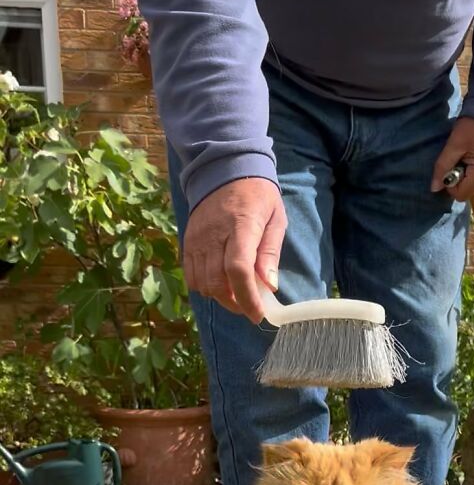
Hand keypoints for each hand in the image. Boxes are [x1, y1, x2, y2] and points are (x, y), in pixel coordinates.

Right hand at [183, 178, 286, 322]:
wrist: (224, 170)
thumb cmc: (257, 196)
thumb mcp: (275, 219)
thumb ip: (270, 253)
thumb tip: (269, 286)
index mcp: (241, 226)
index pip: (238, 270)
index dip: (247, 298)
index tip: (258, 314)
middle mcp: (214, 234)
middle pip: (217, 282)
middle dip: (235, 303)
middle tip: (250, 306)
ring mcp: (197, 238)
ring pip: (202, 283)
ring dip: (220, 297)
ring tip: (236, 296)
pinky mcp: (187, 241)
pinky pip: (191, 275)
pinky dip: (204, 287)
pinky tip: (220, 285)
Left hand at [431, 117, 473, 202]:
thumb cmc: (473, 126)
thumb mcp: (454, 145)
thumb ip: (442, 167)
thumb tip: (434, 188)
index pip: (460, 194)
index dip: (450, 183)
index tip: (451, 165)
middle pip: (467, 193)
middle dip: (458, 180)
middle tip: (459, 159)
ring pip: (472, 188)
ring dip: (465, 177)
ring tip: (467, 157)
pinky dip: (472, 173)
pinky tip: (473, 158)